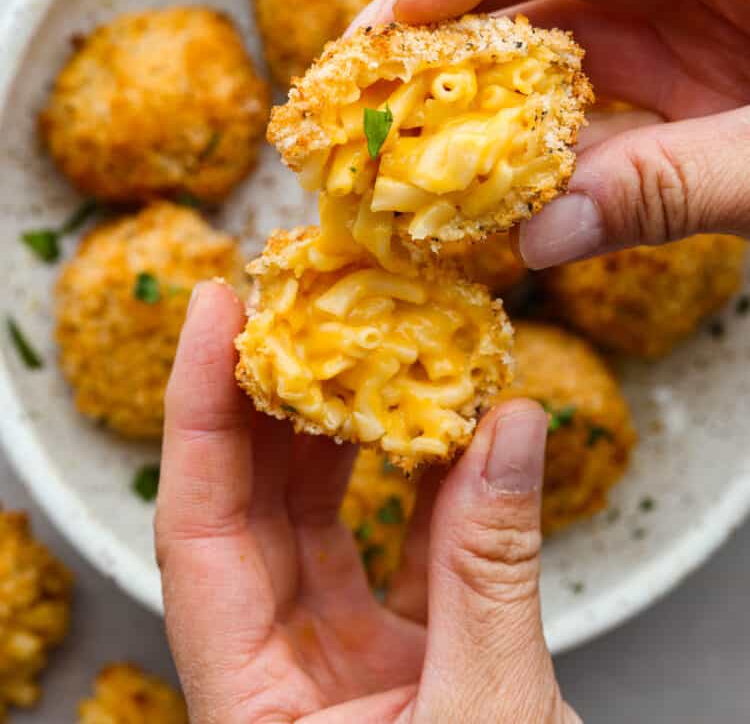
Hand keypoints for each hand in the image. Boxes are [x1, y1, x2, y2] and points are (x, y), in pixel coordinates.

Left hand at [156, 281, 579, 723]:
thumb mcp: (491, 716)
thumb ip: (495, 568)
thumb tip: (511, 428)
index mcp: (249, 708)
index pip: (196, 526)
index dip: (197, 408)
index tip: (216, 312)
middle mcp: (271, 677)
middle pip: (246, 506)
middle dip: (267, 394)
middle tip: (296, 302)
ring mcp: (325, 666)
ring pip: (312, 518)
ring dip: (338, 428)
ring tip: (361, 342)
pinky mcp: (386, 660)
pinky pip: (385, 547)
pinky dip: (411, 482)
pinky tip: (436, 426)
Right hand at [352, 0, 749, 266]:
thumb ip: (677, 186)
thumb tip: (539, 235)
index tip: (414, 7)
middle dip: (440, 14)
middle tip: (363, 77)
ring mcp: (667, 33)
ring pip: (536, 35)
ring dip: (462, 86)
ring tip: (391, 136)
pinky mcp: (659, 96)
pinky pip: (564, 105)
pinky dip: (514, 145)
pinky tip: (472, 184)